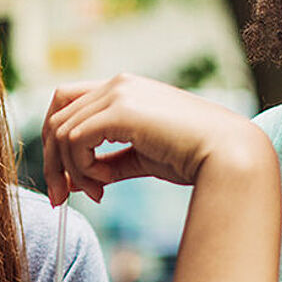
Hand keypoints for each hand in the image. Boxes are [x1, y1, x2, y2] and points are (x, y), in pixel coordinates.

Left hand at [42, 73, 266, 204]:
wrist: (228, 155)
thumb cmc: (195, 158)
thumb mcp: (143, 159)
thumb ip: (109, 163)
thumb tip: (76, 182)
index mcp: (125, 90)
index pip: (68, 104)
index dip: (58, 143)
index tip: (67, 183)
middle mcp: (118, 84)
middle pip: (56, 115)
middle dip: (52, 160)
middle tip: (60, 197)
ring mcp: (119, 93)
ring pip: (61, 130)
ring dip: (71, 169)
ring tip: (99, 192)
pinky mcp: (120, 110)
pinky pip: (75, 139)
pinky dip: (81, 167)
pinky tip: (104, 183)